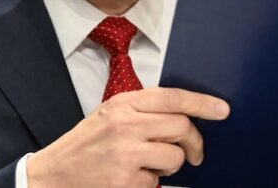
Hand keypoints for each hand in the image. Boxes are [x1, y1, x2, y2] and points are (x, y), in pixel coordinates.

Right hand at [26, 87, 229, 187]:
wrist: (54, 174)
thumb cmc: (85, 144)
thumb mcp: (109, 115)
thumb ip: (141, 111)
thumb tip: (183, 115)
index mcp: (123, 103)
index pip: (172, 97)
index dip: (202, 103)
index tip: (222, 110)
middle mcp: (125, 124)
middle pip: (181, 126)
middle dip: (194, 142)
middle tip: (195, 154)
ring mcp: (126, 152)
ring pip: (174, 156)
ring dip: (171, 165)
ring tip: (151, 165)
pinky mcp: (126, 179)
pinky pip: (157, 181)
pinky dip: (151, 182)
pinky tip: (131, 178)